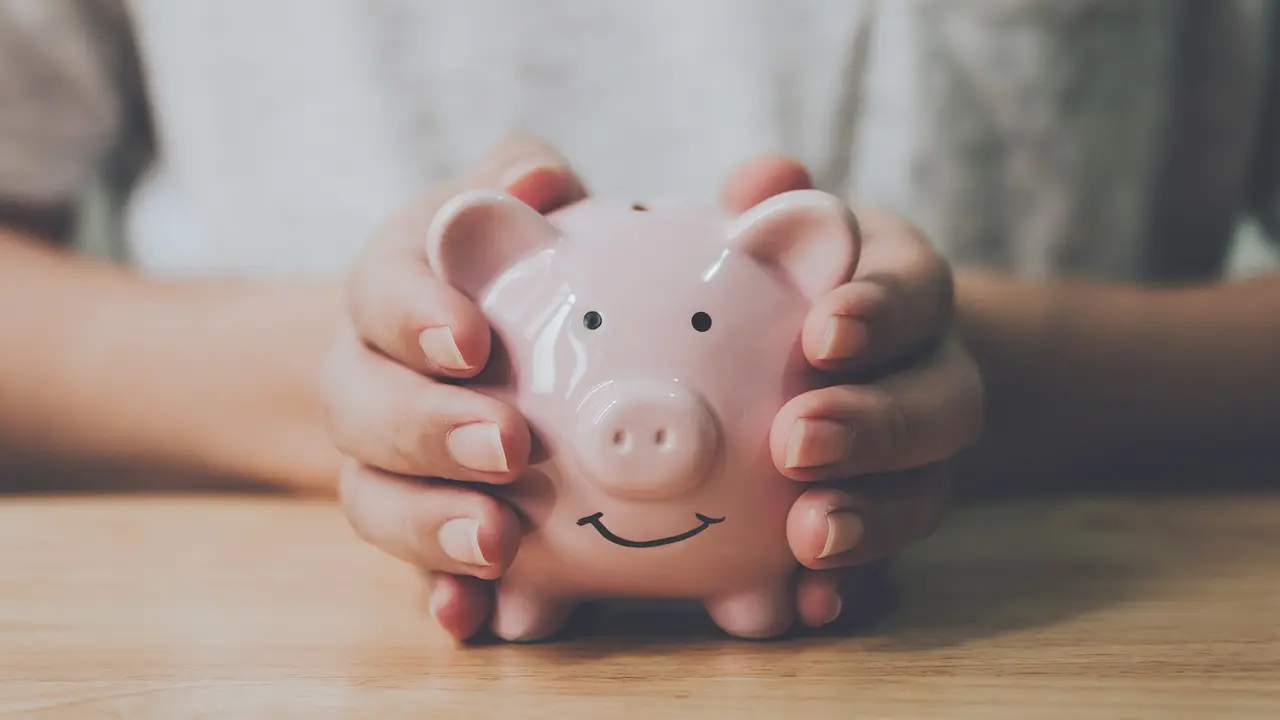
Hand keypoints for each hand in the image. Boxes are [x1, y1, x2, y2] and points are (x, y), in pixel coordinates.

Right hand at [321, 136, 587, 638]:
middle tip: (508, 445)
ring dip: (429, 525)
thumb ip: (519, 177)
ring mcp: (381, 461)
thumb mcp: (505, 205)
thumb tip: (534, 184)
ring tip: (499, 542)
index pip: (380, 293)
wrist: (461, 347)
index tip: (472, 340)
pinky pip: (409, 569)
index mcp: (391, 290)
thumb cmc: (499, 264)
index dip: (414, 316)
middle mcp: (368, 376)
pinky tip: (470, 619)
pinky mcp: (414, 522)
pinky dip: (436, 593)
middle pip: (362, 407)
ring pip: (372, 497)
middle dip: (428, 429)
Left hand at [722, 157, 983, 627]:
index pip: (916, 288)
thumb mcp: (780, 230)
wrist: (831, 355)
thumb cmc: (783, 279)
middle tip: (797, 440)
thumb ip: (771, 203)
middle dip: (877, 424)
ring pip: (928, 491)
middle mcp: (929, 371)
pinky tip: (808, 607)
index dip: (882, 312)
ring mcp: (919, 457)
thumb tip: (767, 178)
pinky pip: (888, 561)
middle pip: (942, 401)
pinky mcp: (890, 517)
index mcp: (902, 289)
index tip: (824, 331)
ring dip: (874, 518)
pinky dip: (854, 587)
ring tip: (810, 537)